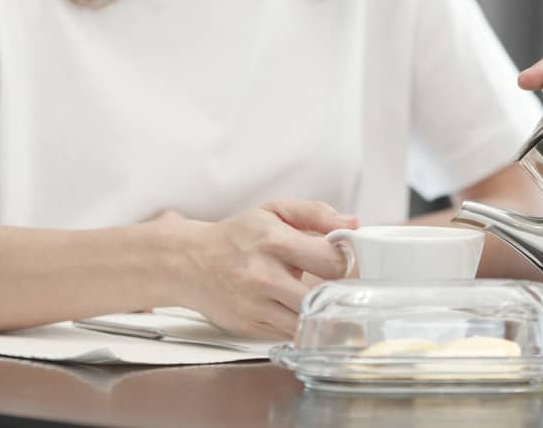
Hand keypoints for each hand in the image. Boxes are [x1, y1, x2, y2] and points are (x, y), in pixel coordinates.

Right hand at [173, 199, 355, 338]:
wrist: (190, 263)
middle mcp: (263, 276)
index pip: (330, 260)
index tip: (347, 259)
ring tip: (320, 296)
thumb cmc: (238, 236)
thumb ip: (316, 213)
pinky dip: (299, 323)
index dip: (346, 260)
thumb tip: (352, 224)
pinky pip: (289, 333)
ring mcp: (256, 306)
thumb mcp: (275, 211)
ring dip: (319, 311)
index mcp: (274, 242)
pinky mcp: (251, 327)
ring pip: (306, 321)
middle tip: (338, 282)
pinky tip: (297, 308)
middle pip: (321, 296)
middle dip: (336, 290)